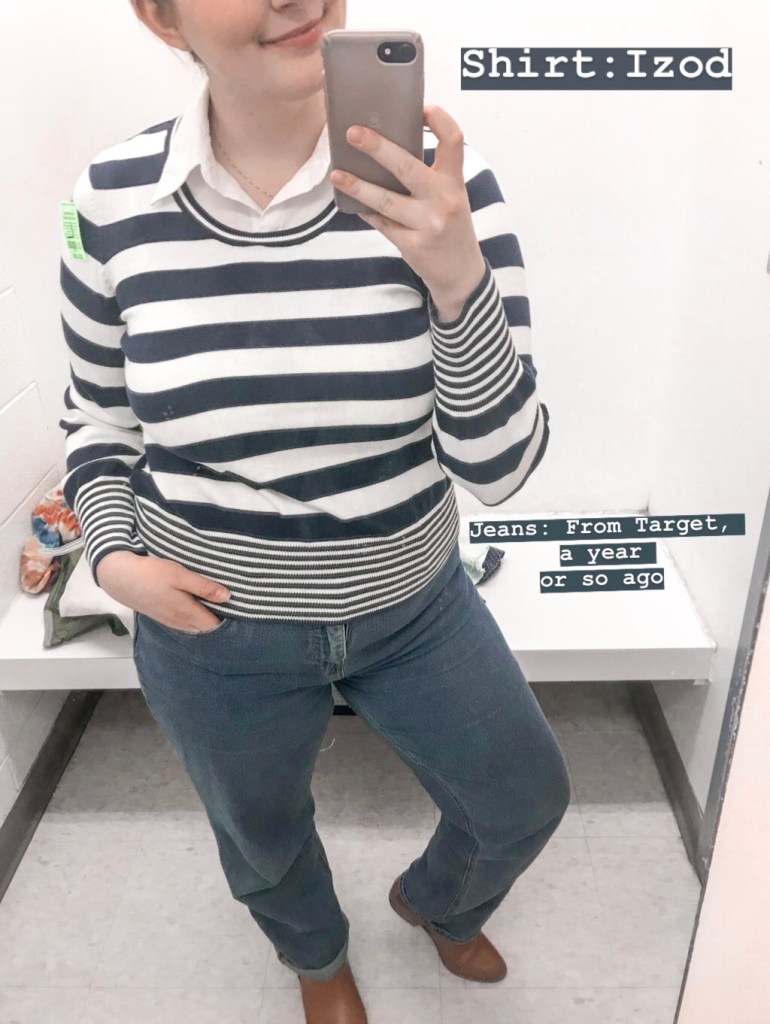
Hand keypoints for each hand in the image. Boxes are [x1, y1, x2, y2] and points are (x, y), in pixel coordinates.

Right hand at [96, 551, 230, 633]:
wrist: (119, 578)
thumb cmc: (151, 574)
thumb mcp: (180, 575)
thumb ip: (204, 587)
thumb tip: (227, 597)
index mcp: (187, 613)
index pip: (214, 626)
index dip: (228, 619)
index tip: (239, 608)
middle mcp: (180, 622)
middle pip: (205, 628)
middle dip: (218, 619)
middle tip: (231, 605)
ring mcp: (169, 621)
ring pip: (194, 626)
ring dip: (205, 618)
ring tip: (215, 604)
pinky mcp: (162, 616)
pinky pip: (184, 622)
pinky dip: (193, 617)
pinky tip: (195, 604)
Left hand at [329, 105, 486, 322]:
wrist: (461, 274)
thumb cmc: (451, 227)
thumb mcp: (452, 196)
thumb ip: (431, 174)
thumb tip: (388, 148)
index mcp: (455, 182)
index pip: (454, 141)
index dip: (440, 120)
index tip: (421, 108)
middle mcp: (443, 200)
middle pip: (408, 167)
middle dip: (379, 148)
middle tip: (353, 133)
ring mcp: (427, 224)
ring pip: (386, 200)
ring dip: (358, 186)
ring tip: (336, 174)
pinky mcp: (412, 245)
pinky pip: (381, 223)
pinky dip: (366, 211)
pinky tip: (351, 202)